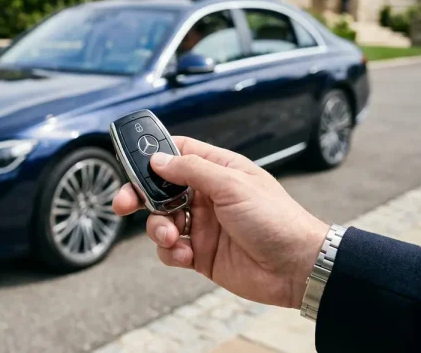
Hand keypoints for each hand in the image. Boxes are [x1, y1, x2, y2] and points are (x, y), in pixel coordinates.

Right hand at [113, 136, 329, 308]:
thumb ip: (192, 170)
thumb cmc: (277, 220)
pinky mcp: (201, 254)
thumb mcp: (233, 186)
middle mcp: (207, 195)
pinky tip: (186, 255)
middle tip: (123, 203)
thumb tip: (158, 160)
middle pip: (160, 189)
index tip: (131, 164)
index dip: (152, 156)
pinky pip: (171, 249)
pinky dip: (171, 252)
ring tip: (173, 237)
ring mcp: (203, 225)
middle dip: (139, 196)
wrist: (297, 268)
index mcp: (218, 170)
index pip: (177, 153)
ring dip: (158, 228)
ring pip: (161, 220)